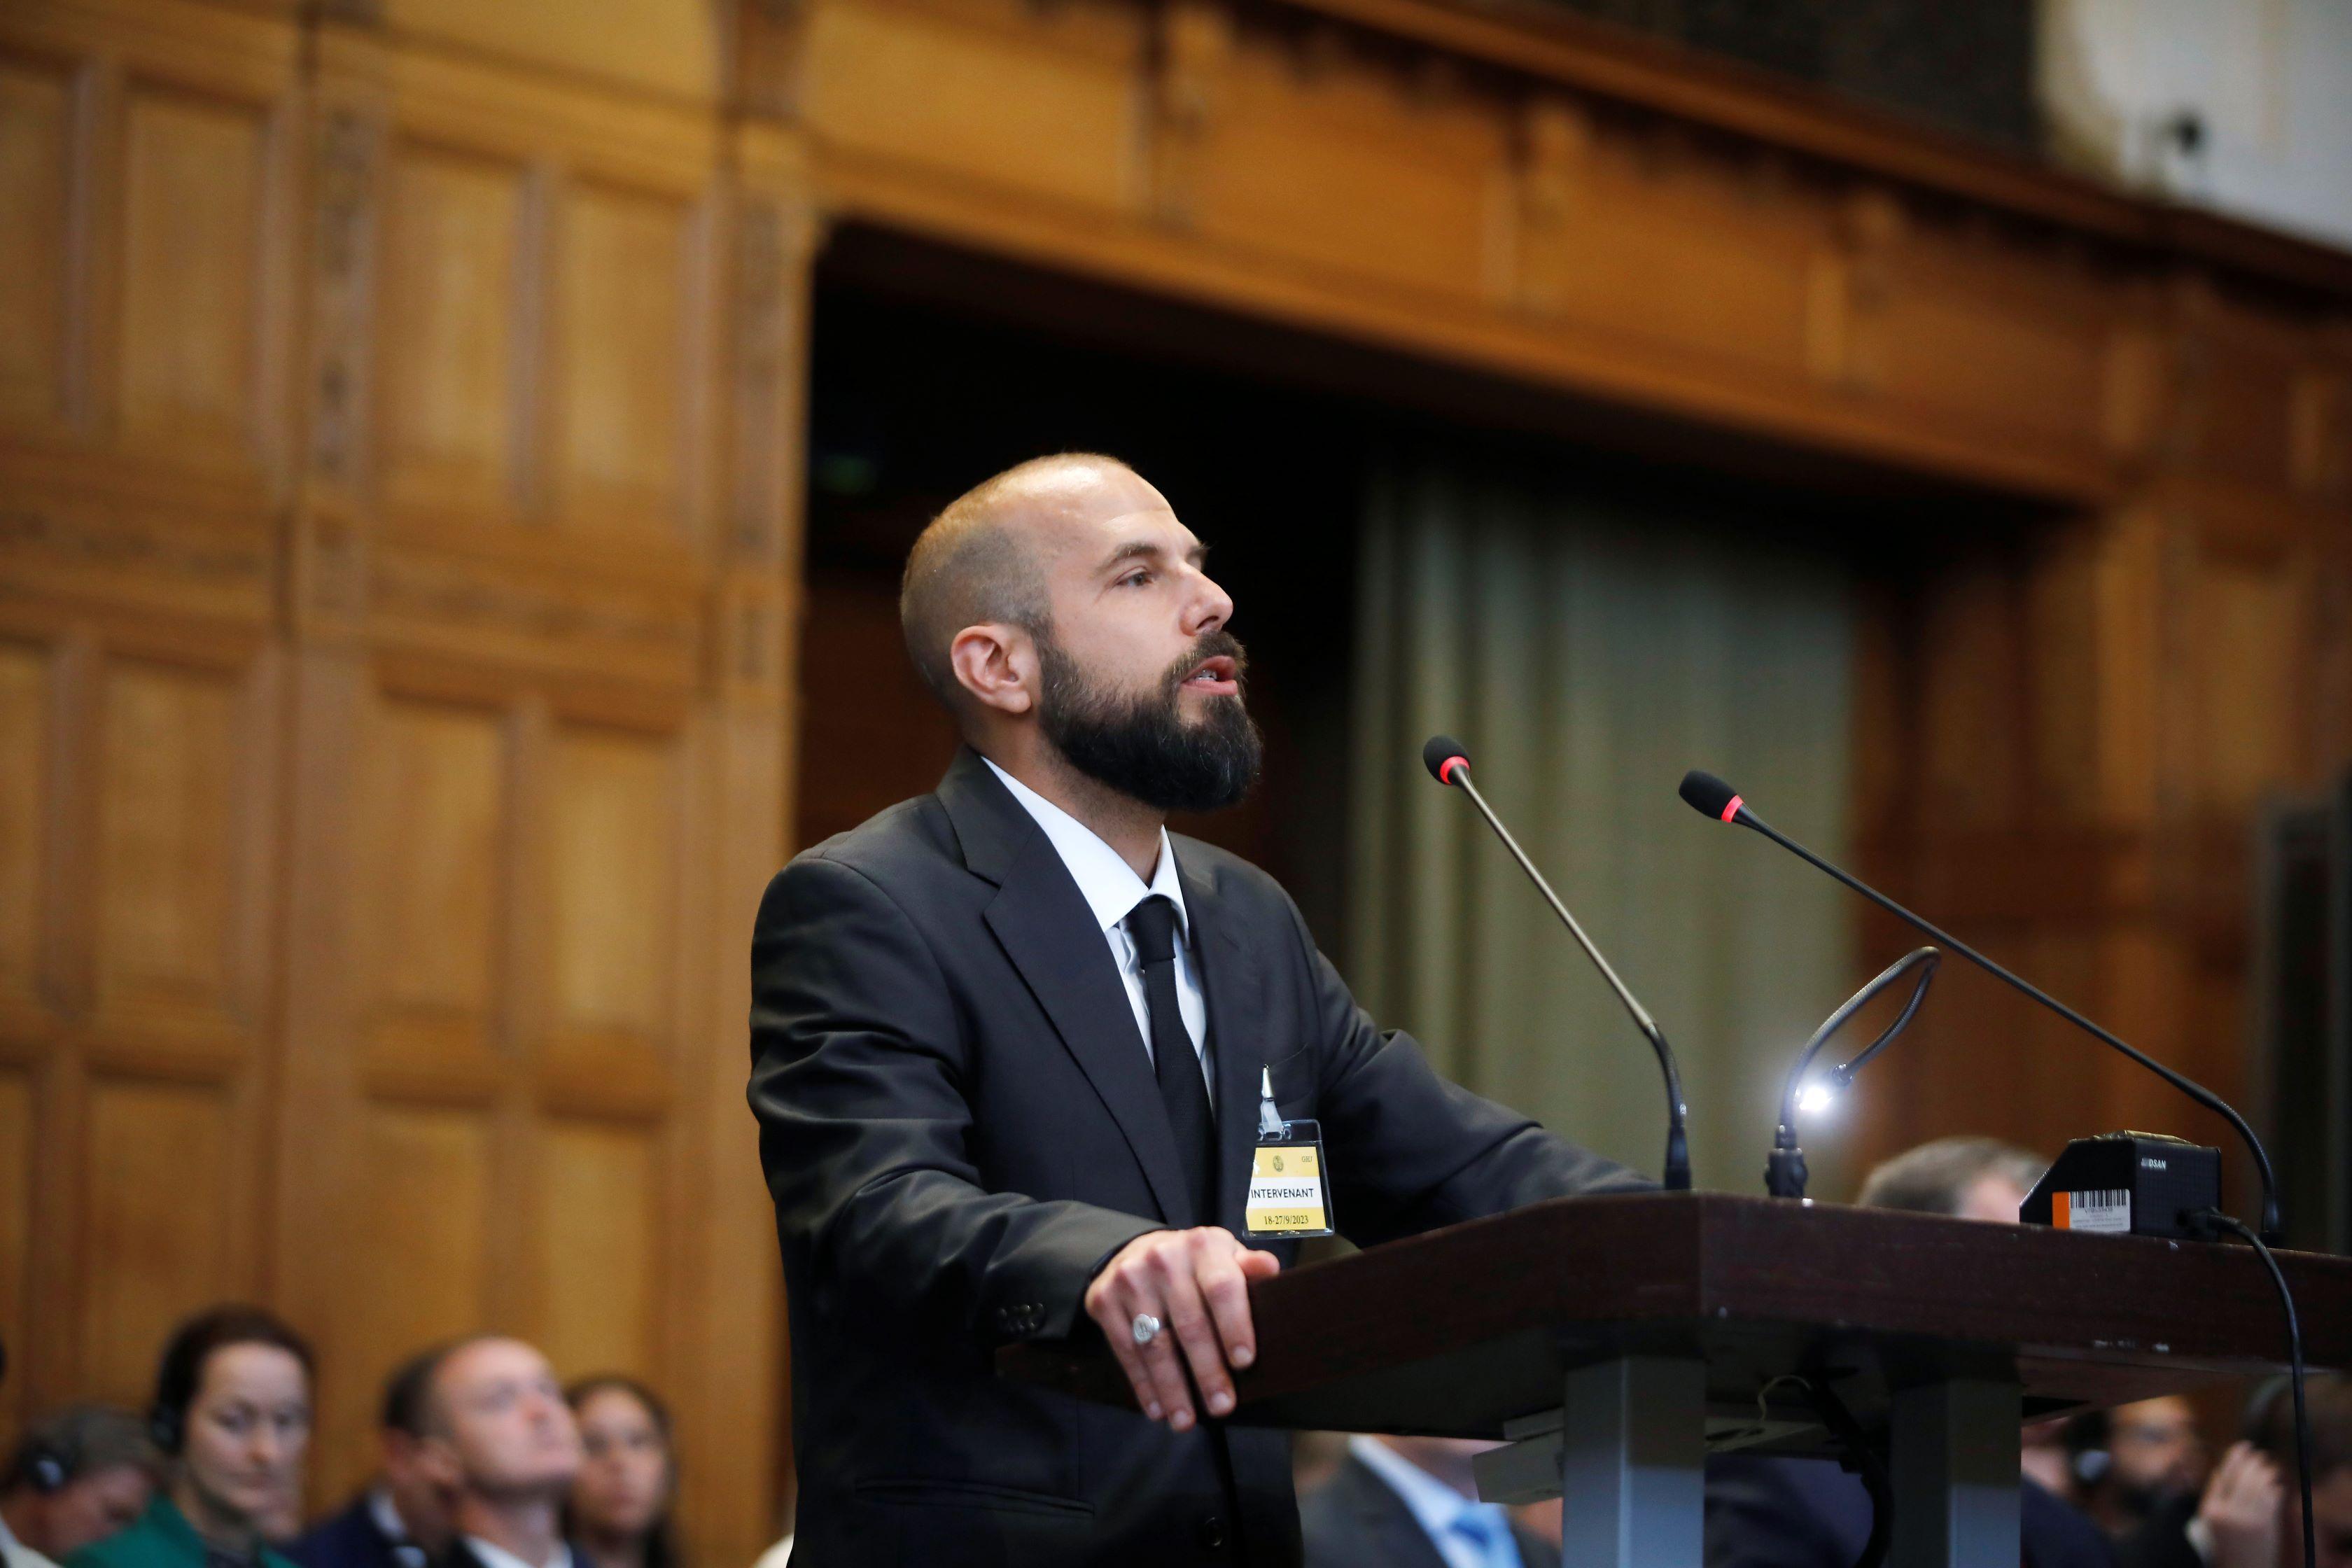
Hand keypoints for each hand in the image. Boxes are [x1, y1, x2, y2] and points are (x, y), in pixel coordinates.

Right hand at [1084, 1227, 1280, 1431]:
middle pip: (1188, 1323)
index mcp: (1202, 1246)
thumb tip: (1270, 1269)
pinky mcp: (1103, 1299)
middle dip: (1206, 1371)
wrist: (1136, 1251)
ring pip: (1154, 1344)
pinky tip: (1157, 1409)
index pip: (1221, 1287)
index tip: (1244, 1362)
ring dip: (1172, 1388)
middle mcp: (1164, 1258)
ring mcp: (1129, 1279)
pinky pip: (1126, 1350)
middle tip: (1222, 1407)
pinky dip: (1143, 1385)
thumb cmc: (1195, 1266)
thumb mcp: (1224, 1258)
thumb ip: (1248, 1268)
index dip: (1234, 1325)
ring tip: (1186, 1421)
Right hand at [2199, 1440, 2282, 1567]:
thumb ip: (2213, 1497)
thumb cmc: (2222, 1546)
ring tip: (2267, 1464)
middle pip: (2242, 1479)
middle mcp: (2229, 1513)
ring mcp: (2249, 1520)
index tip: (2241, 1447)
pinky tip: (2274, 1484)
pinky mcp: (2265, 1526)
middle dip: (2251, 1462)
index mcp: (2211, 1510)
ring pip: (2258, 1488)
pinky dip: (2273, 1490)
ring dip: (2264, 1473)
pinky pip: (2270, 1502)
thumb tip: (2218, 1472)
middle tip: (2256, 1452)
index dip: (2234, 1459)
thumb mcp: (2209, 1523)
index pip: (2224, 1476)